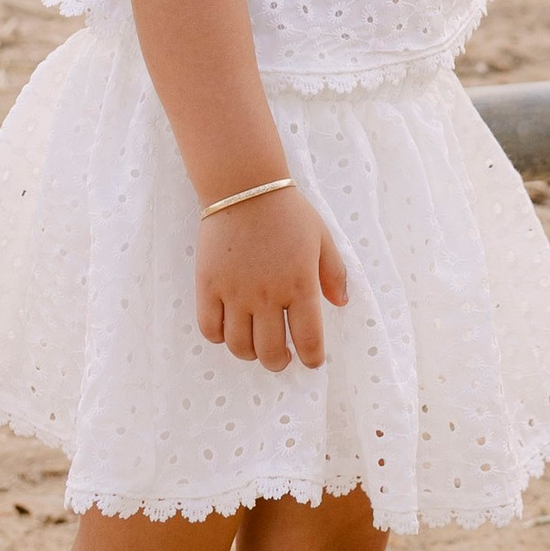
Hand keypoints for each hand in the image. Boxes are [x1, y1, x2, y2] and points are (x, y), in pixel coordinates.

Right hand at [196, 186, 347, 370]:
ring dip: (250, 354)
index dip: (312, 358)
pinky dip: (220, 337)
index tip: (311, 361)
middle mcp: (268, 295)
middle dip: (279, 362)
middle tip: (281, 358)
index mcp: (300, 284)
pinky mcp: (208, 286)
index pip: (308, 339)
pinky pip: (210, 328)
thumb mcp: (322, 238)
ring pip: (239, 346)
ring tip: (256, 347)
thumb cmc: (288, 212)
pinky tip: (229, 329)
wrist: (245, 188)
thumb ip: (334, 273)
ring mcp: (235, 292)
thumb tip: (341, 303)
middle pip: (270, 352)